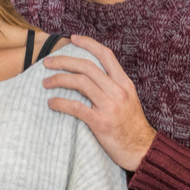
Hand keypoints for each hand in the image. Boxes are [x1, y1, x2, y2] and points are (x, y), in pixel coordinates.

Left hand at [42, 35, 156, 170]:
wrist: (143, 151)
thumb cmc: (133, 127)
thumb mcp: (129, 100)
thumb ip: (114, 87)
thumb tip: (92, 78)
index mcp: (125, 83)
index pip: (106, 55)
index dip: (88, 43)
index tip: (73, 39)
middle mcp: (118, 91)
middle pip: (87, 66)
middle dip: (64, 61)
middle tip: (48, 62)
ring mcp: (109, 107)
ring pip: (80, 83)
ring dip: (59, 79)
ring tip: (46, 82)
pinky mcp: (101, 123)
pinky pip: (76, 107)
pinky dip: (60, 102)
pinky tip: (52, 102)